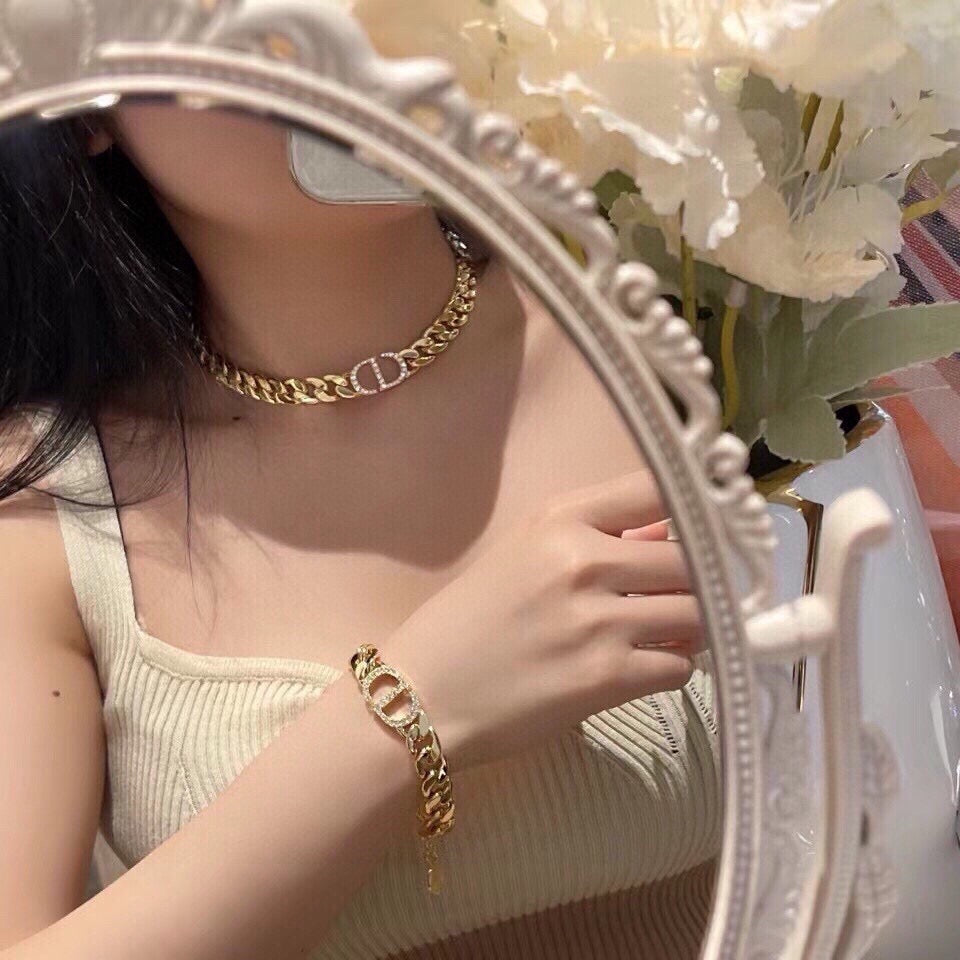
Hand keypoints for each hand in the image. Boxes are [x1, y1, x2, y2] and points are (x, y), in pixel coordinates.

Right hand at [386, 467, 702, 770]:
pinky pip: (681, 665)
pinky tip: (641, 668)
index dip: (698, 507)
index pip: (659, 488)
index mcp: (560, 519)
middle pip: (692, 558)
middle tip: (685, 596)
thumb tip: (667, 531)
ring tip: (668, 634)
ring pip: (697, 613)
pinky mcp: (607, 678)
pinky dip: (672, 668)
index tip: (710, 527)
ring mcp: (598, 620)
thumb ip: (594, 535)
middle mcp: (585, 560)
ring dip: (692, 627)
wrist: (421, 695)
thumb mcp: (522, 554)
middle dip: (698, 581)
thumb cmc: (467, 622)